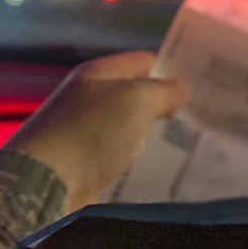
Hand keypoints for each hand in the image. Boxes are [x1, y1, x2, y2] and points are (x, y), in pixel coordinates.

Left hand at [7, 51, 189, 212]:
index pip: (142, 61)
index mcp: (96, 75)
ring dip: (153, 136)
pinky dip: (137, 162)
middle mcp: (87, 100)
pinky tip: (160, 170)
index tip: (203, 80)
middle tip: (204, 115)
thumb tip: (180, 89)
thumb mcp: (135, 102)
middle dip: (165, 105)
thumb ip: (162, 92)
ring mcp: (83, 134)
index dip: (171, 66)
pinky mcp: (83, 166)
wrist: (43, 186)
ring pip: (128, 129)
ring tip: (190, 145)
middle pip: (134, 96)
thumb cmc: (90, 134)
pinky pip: (118, 158)